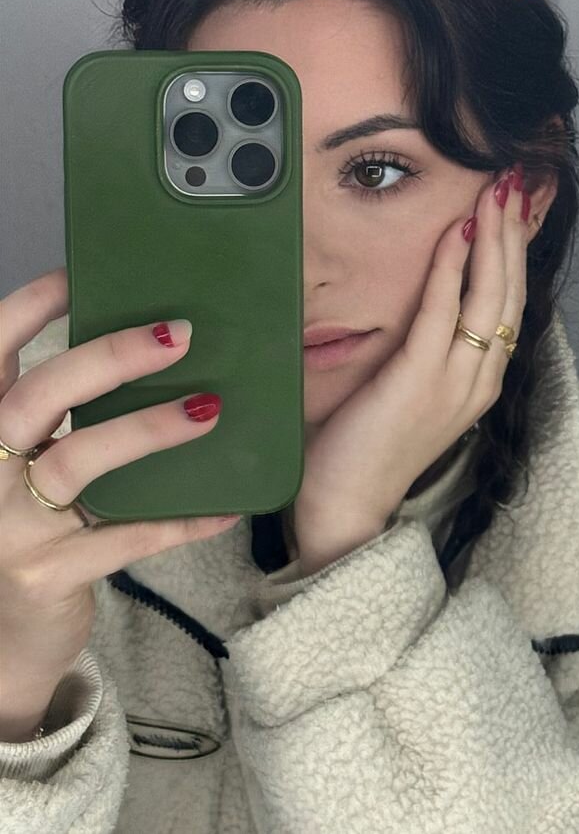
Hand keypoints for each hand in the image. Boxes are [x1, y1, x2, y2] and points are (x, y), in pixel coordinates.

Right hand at [0, 269, 239, 740]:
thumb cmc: (30, 525)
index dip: (30, 307)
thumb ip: (61, 416)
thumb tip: (146, 346)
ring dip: (146, 429)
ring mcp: (10, 525)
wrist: (8, 632)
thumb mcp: (26, 463)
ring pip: (77, 461)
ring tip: (208, 408)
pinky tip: (227, 507)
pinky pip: (124, 539)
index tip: (82, 275)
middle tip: (178, 334)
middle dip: (108, 357)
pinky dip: (179, 521)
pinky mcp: (48, 574)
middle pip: (38, 395)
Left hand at [295, 170, 529, 573]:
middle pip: (509, 291)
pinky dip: (453, 267)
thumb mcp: (412, 389)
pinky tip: (457, 231)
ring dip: (493, 237)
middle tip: (511, 180)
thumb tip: (425, 298)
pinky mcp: (421, 380)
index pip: (508, 302)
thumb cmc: (370, 446)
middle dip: (513, 231)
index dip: (514, 250)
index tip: (511, 206)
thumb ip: (426, 346)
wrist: (347, 505)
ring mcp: (457, 381)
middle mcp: (481, 379)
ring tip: (495, 191)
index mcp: (481, 380)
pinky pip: (443, 312)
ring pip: (489, 295)